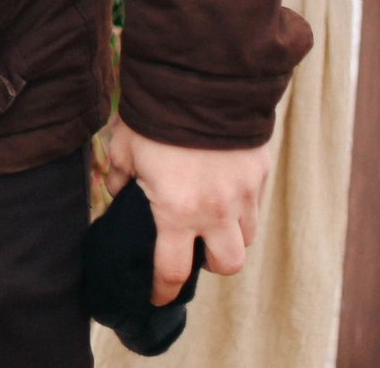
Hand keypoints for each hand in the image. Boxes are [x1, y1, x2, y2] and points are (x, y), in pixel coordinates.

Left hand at [104, 122, 272, 303]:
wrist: (201, 81)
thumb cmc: (155, 116)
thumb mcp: (124, 148)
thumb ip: (119, 177)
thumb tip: (119, 191)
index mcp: (177, 211)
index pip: (172, 269)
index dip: (163, 289)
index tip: (158, 297)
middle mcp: (217, 211)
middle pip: (228, 265)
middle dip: (212, 264)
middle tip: (195, 249)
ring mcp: (244, 193)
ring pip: (248, 236)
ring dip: (231, 235)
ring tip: (211, 217)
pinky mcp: (260, 172)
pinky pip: (255, 202)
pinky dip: (242, 205)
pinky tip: (223, 186)